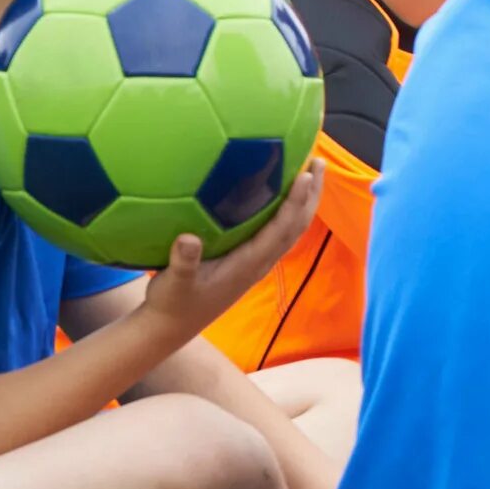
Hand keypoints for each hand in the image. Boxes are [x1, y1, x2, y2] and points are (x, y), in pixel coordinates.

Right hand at [138, 166, 321, 337]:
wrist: (171, 327)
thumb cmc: (172, 304)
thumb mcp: (172, 284)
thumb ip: (183, 262)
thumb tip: (189, 239)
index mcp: (248, 264)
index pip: (281, 229)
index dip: (294, 202)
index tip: (303, 175)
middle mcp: (260, 262)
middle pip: (297, 225)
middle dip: (311, 194)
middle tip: (318, 161)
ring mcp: (257, 262)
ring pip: (291, 228)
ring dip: (304, 200)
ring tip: (310, 170)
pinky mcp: (250, 261)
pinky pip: (278, 231)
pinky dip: (288, 210)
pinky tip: (281, 194)